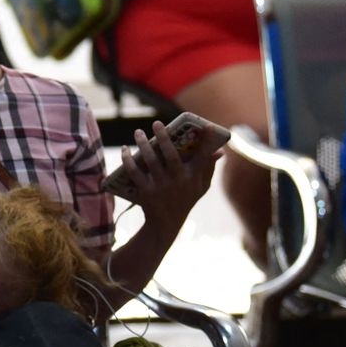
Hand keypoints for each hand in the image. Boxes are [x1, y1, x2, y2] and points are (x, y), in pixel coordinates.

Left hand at [114, 123, 217, 242]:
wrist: (166, 223)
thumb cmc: (186, 199)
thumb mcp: (201, 187)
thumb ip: (208, 168)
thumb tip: (219, 151)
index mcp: (193, 177)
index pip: (203, 157)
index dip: (207, 142)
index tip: (206, 126)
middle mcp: (178, 181)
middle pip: (170, 155)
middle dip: (164, 137)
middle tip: (156, 123)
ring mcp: (161, 187)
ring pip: (150, 161)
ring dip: (143, 145)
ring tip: (138, 132)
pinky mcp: (145, 192)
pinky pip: (134, 172)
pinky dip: (128, 160)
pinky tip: (126, 150)